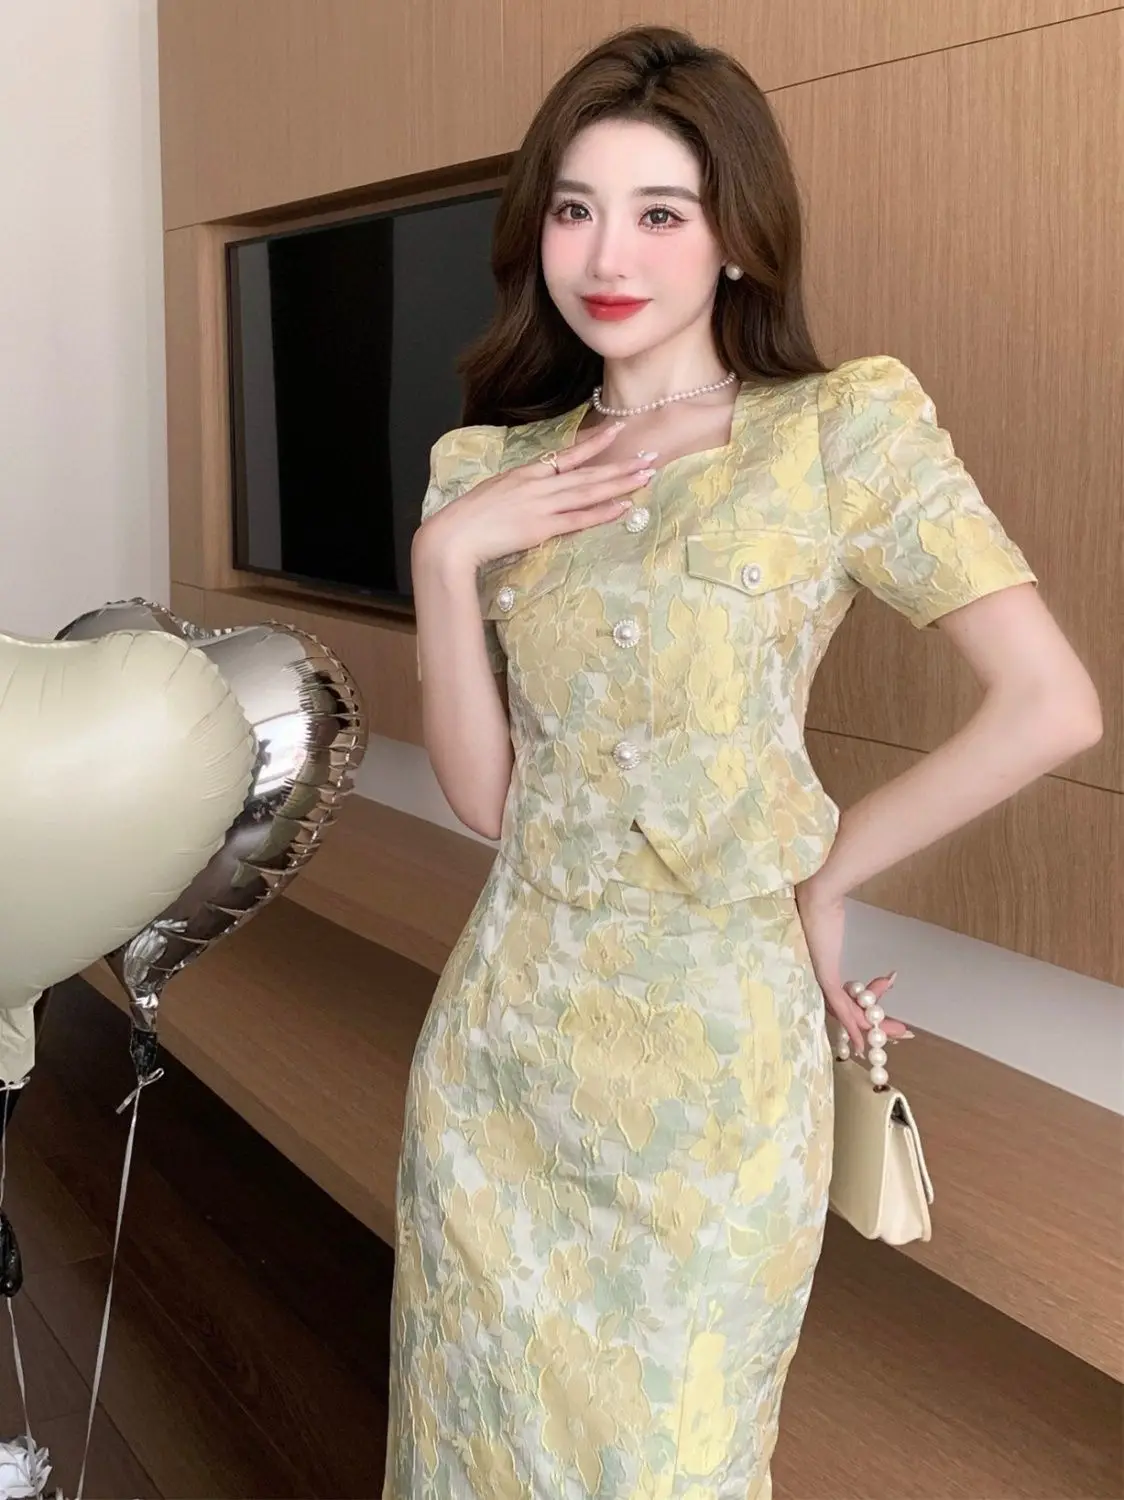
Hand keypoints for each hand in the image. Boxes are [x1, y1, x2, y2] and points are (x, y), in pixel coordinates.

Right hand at [418, 420, 657, 569]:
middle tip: (650, 457)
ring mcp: (541, 505)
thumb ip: (520, 489)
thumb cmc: (469, 518)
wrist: (453, 535)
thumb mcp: (496, 492)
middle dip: (620, 465)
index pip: (568, 454)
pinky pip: (577, 519)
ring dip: (619, 484)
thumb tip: (538, 488)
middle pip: (587, 472)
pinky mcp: (540, 527)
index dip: (594, 442)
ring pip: (588, 492)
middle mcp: (538, 484)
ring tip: (645, 477)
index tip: (617, 430)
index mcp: (526, 473)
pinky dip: (601, 512)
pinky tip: (621, 507)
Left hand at [794, 878, 912, 1055]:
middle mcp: (815, 976)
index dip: (857, 1011)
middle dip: (871, 1022)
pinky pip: (840, 1005)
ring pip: (847, 1011)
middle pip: (844, 1009)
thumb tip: (845, 930)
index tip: (876, 1016)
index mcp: (817, 967)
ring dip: (870, 1024)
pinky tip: (863, 1041)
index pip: (839, 997)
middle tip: (898, 1030)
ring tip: (896, 1031)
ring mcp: (820, 977)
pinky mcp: (825, 976)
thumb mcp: (834, 926)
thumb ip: (840, 936)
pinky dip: (853, 1024)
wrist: (818, 894)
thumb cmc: (821, 902)